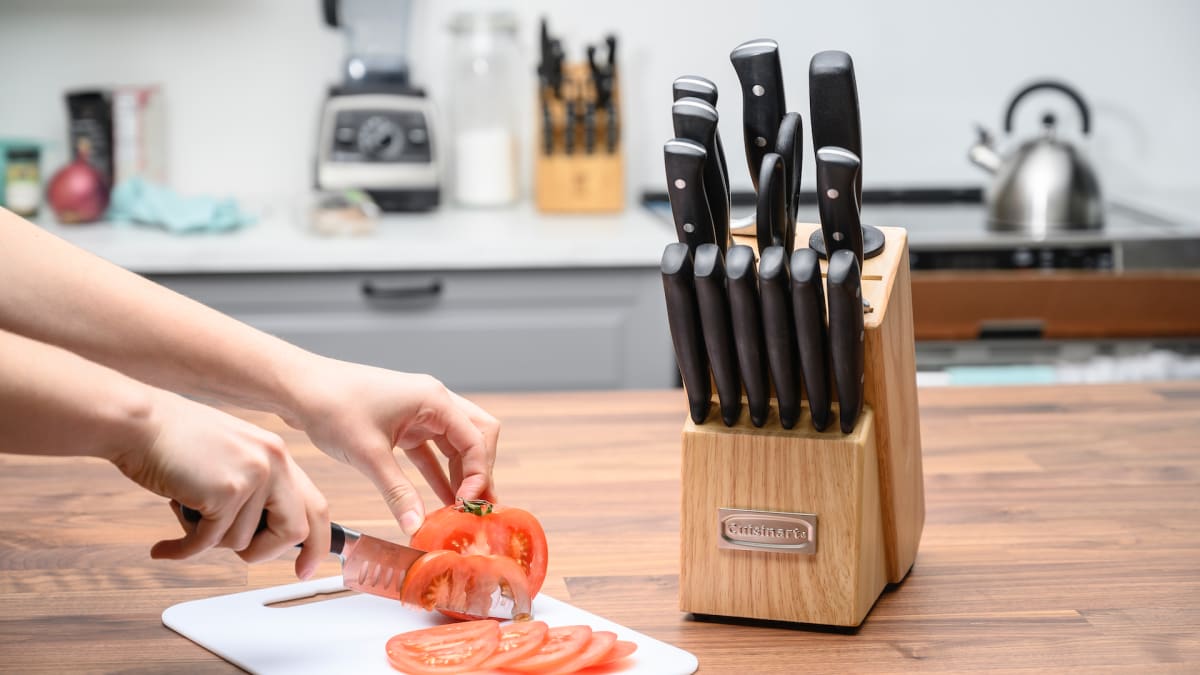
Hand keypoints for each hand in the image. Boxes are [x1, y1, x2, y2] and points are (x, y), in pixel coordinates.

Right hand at [110, 390, 330, 578]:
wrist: (137, 422)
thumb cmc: (175, 441)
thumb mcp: (231, 456)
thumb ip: (255, 487)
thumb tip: (265, 532)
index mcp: (277, 454)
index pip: (315, 506)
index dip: (316, 544)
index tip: (305, 569)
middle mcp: (274, 462)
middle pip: (293, 532)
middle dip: (263, 552)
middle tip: (240, 555)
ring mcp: (252, 475)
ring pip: (241, 542)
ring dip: (210, 540)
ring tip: (187, 514)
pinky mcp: (225, 492)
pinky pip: (208, 542)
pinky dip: (183, 550)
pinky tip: (165, 547)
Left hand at [283, 357, 498, 534]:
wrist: (299, 388)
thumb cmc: (333, 406)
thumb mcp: (369, 455)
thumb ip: (397, 492)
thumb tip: (415, 525)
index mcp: (433, 399)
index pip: (476, 440)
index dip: (477, 475)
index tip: (467, 504)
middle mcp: (434, 401)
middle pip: (477, 436)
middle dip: (480, 471)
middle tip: (477, 506)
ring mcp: (420, 411)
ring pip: (457, 443)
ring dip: (461, 474)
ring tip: (463, 509)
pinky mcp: (405, 423)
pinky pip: (433, 449)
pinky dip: (439, 472)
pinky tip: (441, 498)